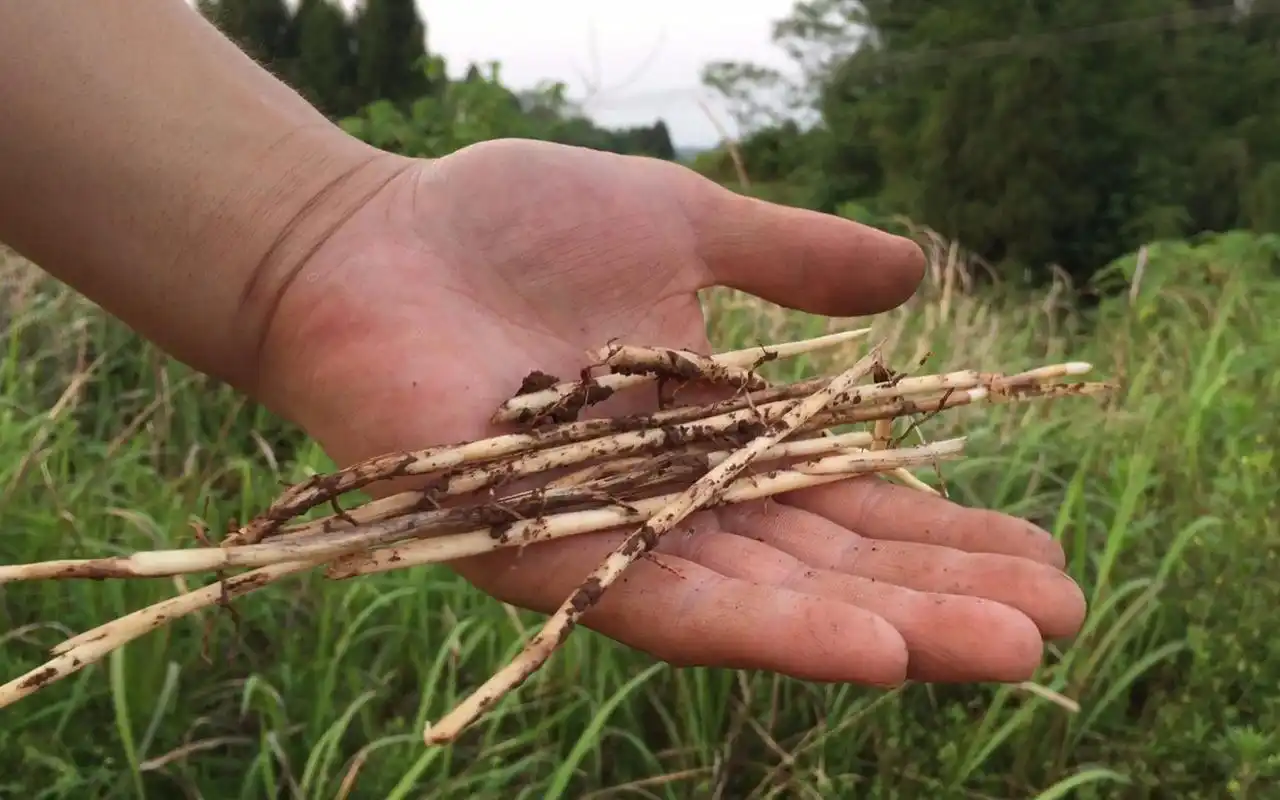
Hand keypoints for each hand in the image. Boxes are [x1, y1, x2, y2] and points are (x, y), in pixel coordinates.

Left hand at [257, 138, 1085, 686]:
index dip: (942, 525)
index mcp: (713, 434)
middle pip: (824, 563)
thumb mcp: (683, 224)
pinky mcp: (547, 562)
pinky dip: (775, 631)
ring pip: (771, 601)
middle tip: (1058, 621)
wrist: (367, 241)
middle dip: (942, 592)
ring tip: (1005, 650)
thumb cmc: (512, 225)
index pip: (845, 496)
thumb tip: (918, 272)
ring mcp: (612, 539)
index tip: (1043, 544)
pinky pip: (671, 609)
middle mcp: (673, 504)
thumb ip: (792, 258)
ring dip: (890, 628)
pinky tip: (878, 654)